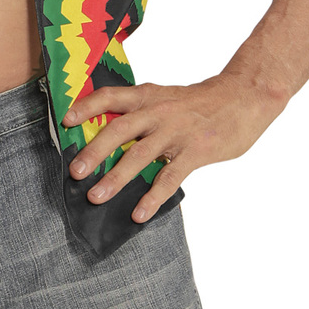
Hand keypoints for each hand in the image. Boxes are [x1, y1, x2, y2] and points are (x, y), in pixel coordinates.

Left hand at [62, 74, 284, 222]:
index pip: (111, 96)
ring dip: (116, 178)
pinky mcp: (195, 151)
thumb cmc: (199, 102)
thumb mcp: (166, 98)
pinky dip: (152, 197)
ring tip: (96, 197)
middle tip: (74, 172)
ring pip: (139, 155)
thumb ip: (141, 112)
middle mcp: (157, 111)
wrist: (242, 98)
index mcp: (148, 95)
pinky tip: (139, 213)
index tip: (66, 120)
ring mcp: (175, 132)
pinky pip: (169, 177)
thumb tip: (111, 133)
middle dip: (94, 151)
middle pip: (118, 129)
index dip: (87, 106)